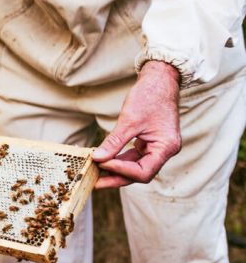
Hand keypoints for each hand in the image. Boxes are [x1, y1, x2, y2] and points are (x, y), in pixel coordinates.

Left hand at [92, 61, 181, 188]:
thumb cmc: (149, 96)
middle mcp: (165, 151)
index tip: (101, 164)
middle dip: (117, 177)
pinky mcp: (150, 143)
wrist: (159, 80)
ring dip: (117, 170)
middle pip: (140, 174)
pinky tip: (104, 161)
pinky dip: (120, 160)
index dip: (121, 170)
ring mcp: (158, 148)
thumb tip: (98, 158)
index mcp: (166, 147)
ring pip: (136, 167)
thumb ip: (114, 141)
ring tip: (96, 174)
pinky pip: (135, 157)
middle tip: (95, 182)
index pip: (143, 172)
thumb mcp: (129, 120)